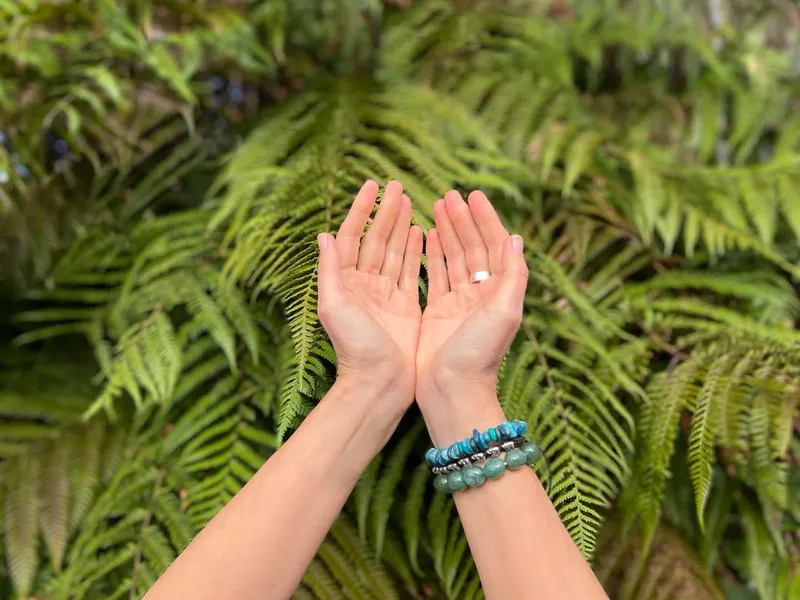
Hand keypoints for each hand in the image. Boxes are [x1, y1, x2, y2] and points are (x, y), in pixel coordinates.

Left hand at [317, 180, 422, 403]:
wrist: (380, 383)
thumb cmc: (355, 348)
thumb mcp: (335, 306)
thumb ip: (330, 270)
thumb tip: (323, 234)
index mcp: (345, 283)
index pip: (351, 237)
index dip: (361, 210)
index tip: (372, 186)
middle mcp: (364, 285)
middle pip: (375, 240)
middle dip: (385, 211)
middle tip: (397, 185)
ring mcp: (385, 295)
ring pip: (394, 251)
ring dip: (401, 225)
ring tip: (410, 201)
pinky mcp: (405, 306)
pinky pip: (409, 271)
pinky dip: (415, 251)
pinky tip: (421, 232)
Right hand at [416, 190, 527, 442]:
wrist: (451, 390)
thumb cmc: (479, 355)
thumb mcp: (504, 312)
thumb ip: (512, 275)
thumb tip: (515, 238)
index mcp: (498, 292)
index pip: (493, 246)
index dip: (485, 219)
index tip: (473, 195)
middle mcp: (480, 295)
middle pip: (472, 248)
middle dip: (462, 220)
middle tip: (448, 194)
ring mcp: (458, 303)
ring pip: (454, 258)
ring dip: (447, 232)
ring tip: (436, 207)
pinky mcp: (437, 313)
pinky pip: (435, 276)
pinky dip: (432, 255)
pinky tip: (424, 237)